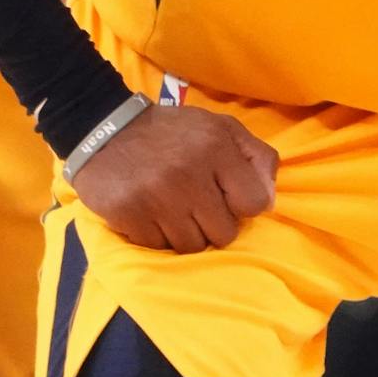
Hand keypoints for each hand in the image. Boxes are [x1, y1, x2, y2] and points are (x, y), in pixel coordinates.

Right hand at [73, 104, 277, 252]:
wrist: (106, 131)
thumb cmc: (173, 133)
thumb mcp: (221, 128)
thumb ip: (256, 157)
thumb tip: (271, 201)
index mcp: (216, 147)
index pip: (255, 203)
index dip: (244, 204)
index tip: (228, 196)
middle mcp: (189, 174)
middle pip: (225, 233)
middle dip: (215, 223)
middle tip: (198, 205)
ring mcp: (157, 198)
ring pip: (193, 246)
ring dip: (187, 233)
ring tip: (174, 209)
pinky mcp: (129, 215)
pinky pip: (160, 248)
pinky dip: (159, 236)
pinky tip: (152, 213)